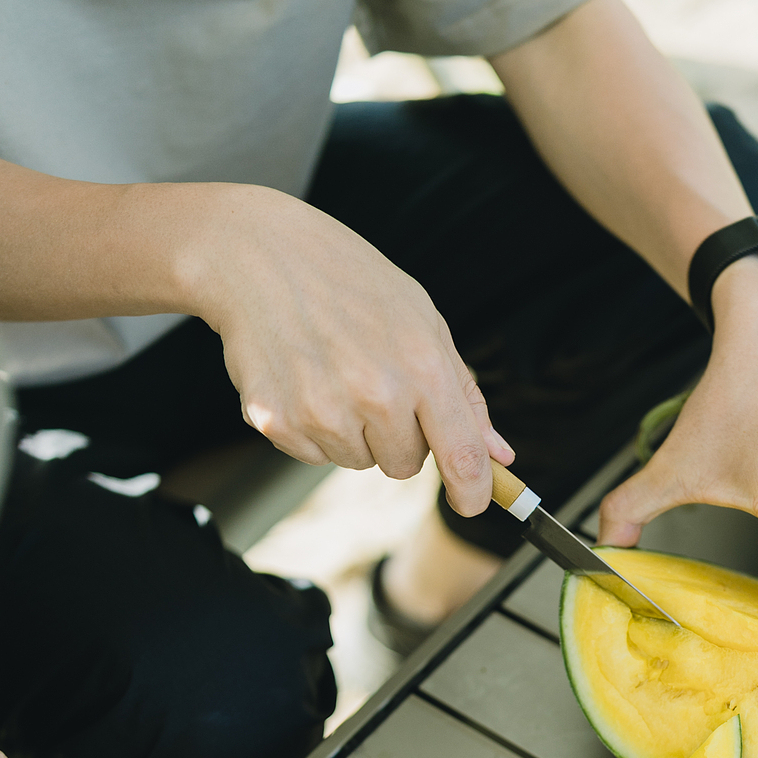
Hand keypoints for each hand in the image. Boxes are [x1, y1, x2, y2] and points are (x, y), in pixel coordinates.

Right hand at [186, 186, 513, 514]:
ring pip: (359, 462)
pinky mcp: (277, 422)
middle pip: (406, 466)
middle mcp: (376, 393)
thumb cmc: (349, 281)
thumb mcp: (423, 320)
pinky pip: (314, 455)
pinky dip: (312, 428)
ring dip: (353, 431)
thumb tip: (500, 454)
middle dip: (398, 435)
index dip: (474, 491)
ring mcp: (323, 411)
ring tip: (333, 371)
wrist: (257, 254)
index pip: (462, 455)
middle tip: (372, 380)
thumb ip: (464, 393)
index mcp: (422, 365)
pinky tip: (303, 378)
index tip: (473, 503)